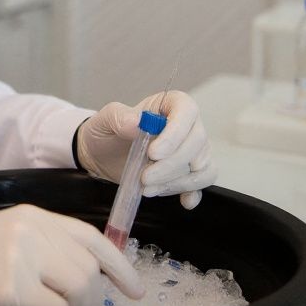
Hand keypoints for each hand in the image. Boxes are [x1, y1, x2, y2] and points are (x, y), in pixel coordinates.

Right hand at [0, 204, 142, 305]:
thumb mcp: (8, 235)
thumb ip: (45, 247)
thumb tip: (86, 281)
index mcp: (36, 215)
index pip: (92, 238)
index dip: (119, 266)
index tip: (133, 289)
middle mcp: (34, 230)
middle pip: (88, 271)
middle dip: (93, 302)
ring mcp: (23, 256)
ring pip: (78, 291)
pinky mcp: (12, 286)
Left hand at [75, 91, 216, 208]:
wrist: (102, 155)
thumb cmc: (107, 131)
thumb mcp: (106, 119)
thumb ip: (119, 117)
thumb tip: (137, 122)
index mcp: (170, 104)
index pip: (187, 111)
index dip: (176, 133)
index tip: (153, 153)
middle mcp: (187, 126)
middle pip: (197, 143)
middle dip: (171, 165)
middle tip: (144, 177)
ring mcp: (191, 151)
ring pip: (202, 166)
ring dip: (177, 182)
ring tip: (148, 187)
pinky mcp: (188, 173)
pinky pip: (203, 182)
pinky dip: (193, 192)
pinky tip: (183, 201)